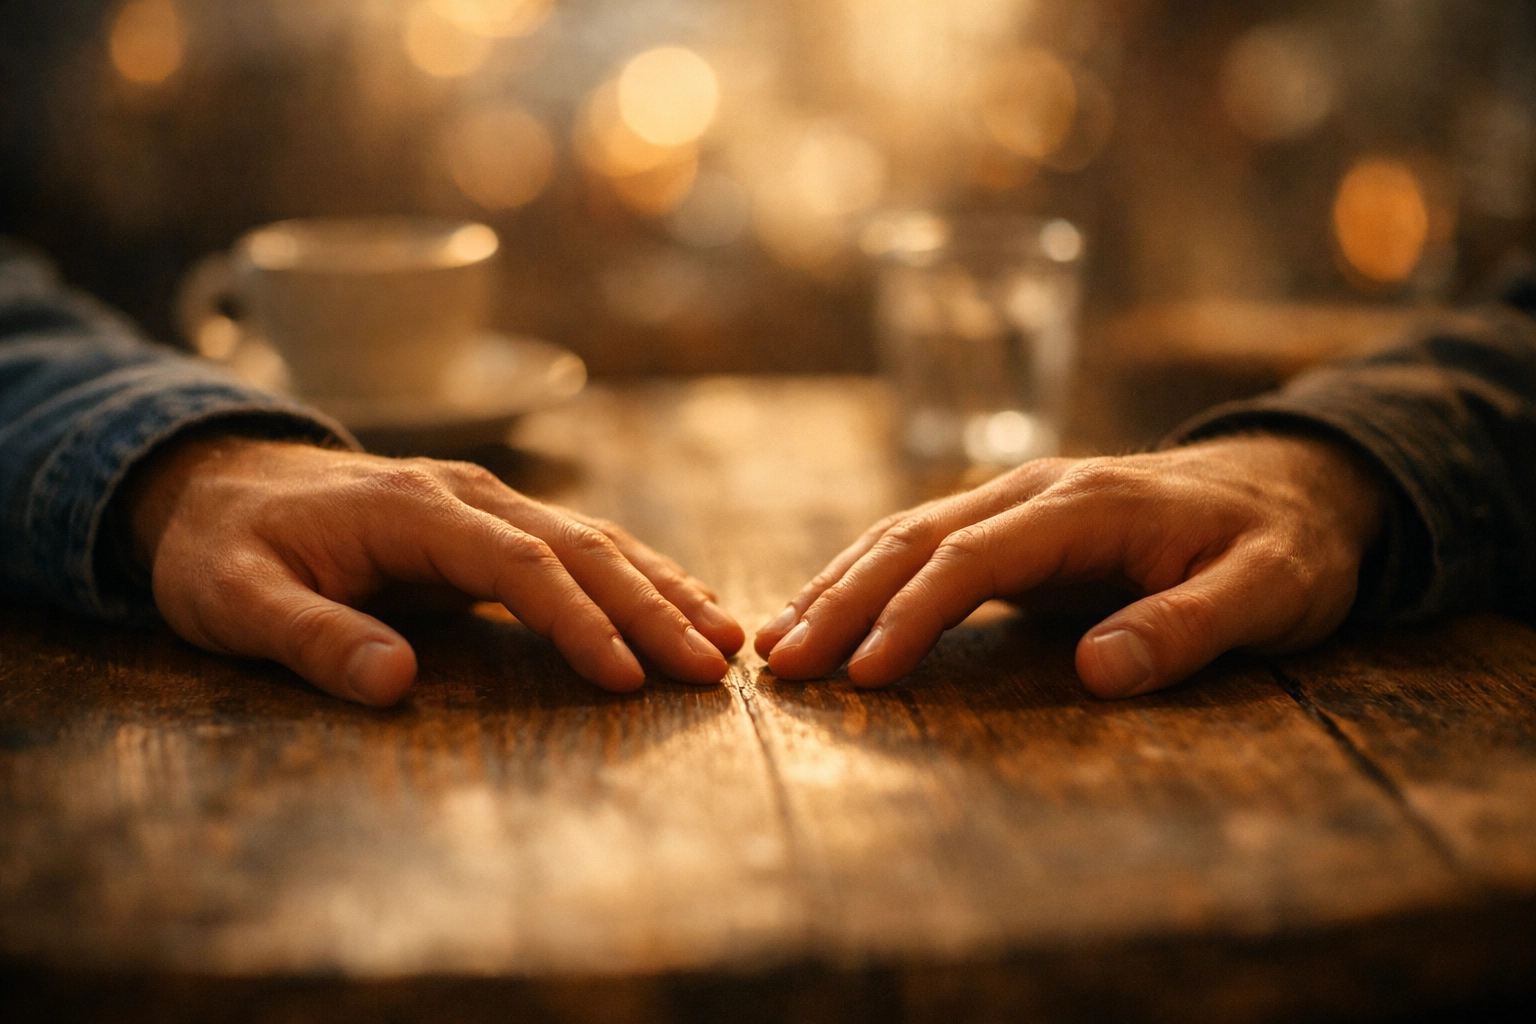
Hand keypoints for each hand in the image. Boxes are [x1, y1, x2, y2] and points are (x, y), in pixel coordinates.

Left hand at [120, 436, 743, 704]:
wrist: (221, 483)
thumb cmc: (225, 549)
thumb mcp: (236, 599)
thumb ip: (311, 637)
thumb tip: (394, 684)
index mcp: (413, 509)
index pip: (518, 562)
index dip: (577, 619)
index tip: (626, 677)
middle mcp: (466, 494)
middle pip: (579, 546)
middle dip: (652, 607)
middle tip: (714, 666)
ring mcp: (485, 502)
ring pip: (595, 538)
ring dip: (662, 587)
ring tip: (726, 638)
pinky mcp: (493, 523)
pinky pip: (581, 545)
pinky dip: (640, 575)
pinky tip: (681, 603)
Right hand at [755, 434, 1384, 697]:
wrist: (1298, 481)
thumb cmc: (1287, 544)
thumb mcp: (1270, 591)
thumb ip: (1187, 627)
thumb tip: (1097, 673)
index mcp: (1086, 504)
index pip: (972, 558)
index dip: (911, 615)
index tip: (862, 674)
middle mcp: (1037, 490)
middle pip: (915, 538)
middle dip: (842, 599)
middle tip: (779, 663)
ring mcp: (1021, 500)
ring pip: (906, 533)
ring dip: (839, 584)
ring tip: (777, 640)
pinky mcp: (1018, 522)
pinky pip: (925, 543)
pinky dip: (868, 576)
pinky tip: (832, 609)